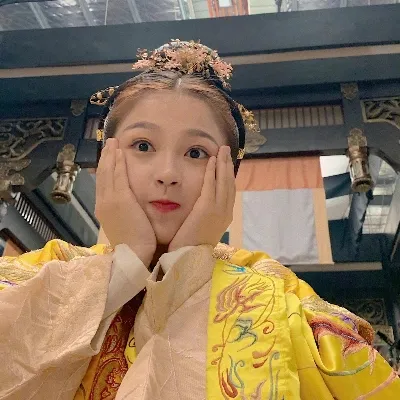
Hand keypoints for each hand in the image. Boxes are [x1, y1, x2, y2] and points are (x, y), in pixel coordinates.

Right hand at [95, 138, 155, 266]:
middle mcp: (102, 202)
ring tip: (113, 143)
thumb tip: (126, 205)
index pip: (103, 184)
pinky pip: (118, 175)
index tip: (108, 157)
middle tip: (109, 143)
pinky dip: (118, 162)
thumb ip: (123, 213)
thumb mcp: (123, 225)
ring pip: (108, 172)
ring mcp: (110, 200)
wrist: (133, 255)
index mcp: (103, 209)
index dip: (105, 168)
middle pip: (102, 175)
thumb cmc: (133, 245)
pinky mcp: (121, 199)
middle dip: (105, 157)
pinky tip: (120, 152)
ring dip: (110, 156)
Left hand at [168, 146, 234, 251]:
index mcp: (226, 216)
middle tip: (226, 151)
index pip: (229, 191)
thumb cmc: (192, 246)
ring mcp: (219, 209)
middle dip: (228, 165)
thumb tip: (204, 206)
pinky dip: (212, 171)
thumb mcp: (205, 229)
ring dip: (222, 164)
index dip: (228, 176)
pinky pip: (211, 184)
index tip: (226, 164)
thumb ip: (207, 216)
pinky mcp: (207, 207)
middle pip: (230, 183)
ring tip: (221, 150)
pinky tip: (211, 160)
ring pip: (223, 181)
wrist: (188, 258)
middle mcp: (226, 211)